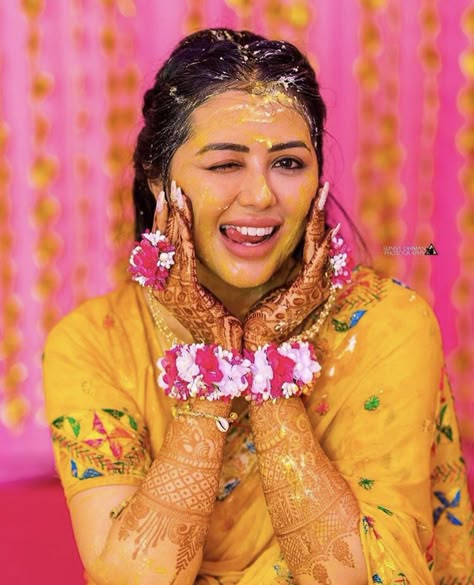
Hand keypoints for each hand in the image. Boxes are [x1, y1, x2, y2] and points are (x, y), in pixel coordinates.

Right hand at [152, 181, 242, 349]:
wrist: (224, 351)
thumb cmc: (219, 321)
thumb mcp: (201, 292)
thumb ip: (194, 271)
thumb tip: (193, 248)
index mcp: (165, 283)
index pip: (161, 244)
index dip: (165, 218)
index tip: (171, 195)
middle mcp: (161, 285)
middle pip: (159, 239)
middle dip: (165, 211)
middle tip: (170, 185)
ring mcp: (170, 289)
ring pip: (167, 244)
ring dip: (171, 216)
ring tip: (175, 193)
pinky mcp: (183, 293)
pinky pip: (181, 256)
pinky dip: (181, 234)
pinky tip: (184, 217)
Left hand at [243, 182, 337, 350]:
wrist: (247, 350)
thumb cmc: (248, 321)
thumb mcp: (256, 290)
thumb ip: (258, 269)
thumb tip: (247, 246)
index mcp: (298, 279)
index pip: (305, 241)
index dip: (309, 218)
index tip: (310, 193)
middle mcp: (310, 281)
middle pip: (317, 239)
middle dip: (319, 212)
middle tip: (322, 185)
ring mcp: (311, 286)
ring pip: (319, 245)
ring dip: (320, 219)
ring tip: (322, 193)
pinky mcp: (306, 293)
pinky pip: (315, 262)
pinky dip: (319, 243)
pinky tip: (325, 227)